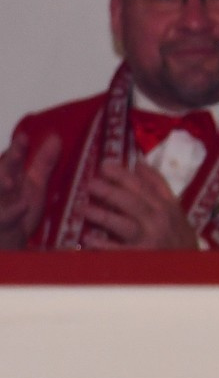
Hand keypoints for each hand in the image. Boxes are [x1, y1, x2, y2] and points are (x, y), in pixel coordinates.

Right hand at [0, 135, 60, 249]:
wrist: (10, 242)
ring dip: (2, 185)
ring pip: (0, 193)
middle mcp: (4, 189)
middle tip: (19, 149)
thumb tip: (55, 137)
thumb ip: (42, 162)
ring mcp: (0, 206)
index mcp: (12, 177)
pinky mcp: (2, 224)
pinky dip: (12, 213)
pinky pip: (5, 219)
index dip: (17, 148)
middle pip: (4, 172)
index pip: (12, 160)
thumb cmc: (19, 211)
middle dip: (9, 162)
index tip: (24, 136)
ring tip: (9, 181)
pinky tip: (23, 206)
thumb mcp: (33, 184)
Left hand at [81, 161, 199, 249]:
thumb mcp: (176, 213)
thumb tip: (139, 165)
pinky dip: (103, 245)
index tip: (106, 165)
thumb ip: (159, 189)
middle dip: (111, 191)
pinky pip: (118, 251)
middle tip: (92, 183)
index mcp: (169, 208)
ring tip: (85, 209)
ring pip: (124, 225)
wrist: (189, 271)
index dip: (126, 175)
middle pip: (134, 202)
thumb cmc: (179, 240)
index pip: (148, 186)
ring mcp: (151, 240)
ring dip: (103, 216)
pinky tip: (89, 239)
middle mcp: (161, 221)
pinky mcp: (142, 257)